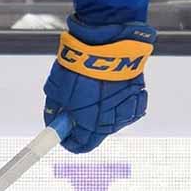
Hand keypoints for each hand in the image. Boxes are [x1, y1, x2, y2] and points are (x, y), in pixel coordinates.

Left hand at [44, 16, 155, 153]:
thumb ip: (54, 109)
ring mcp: (127, 109)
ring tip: (93, 92)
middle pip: (96, 136)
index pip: (80, 146)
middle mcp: (111, 122)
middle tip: (74, 112)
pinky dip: (119, 102)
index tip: (62, 135)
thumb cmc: (80, 66)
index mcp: (89, 124)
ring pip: (112, 121)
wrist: (107, 44)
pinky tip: (109, 89)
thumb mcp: (56, 89)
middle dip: (84, 127)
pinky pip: (127, 107)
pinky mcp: (138, 96)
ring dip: (102, 114)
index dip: (69, 142)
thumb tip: (52, 119)